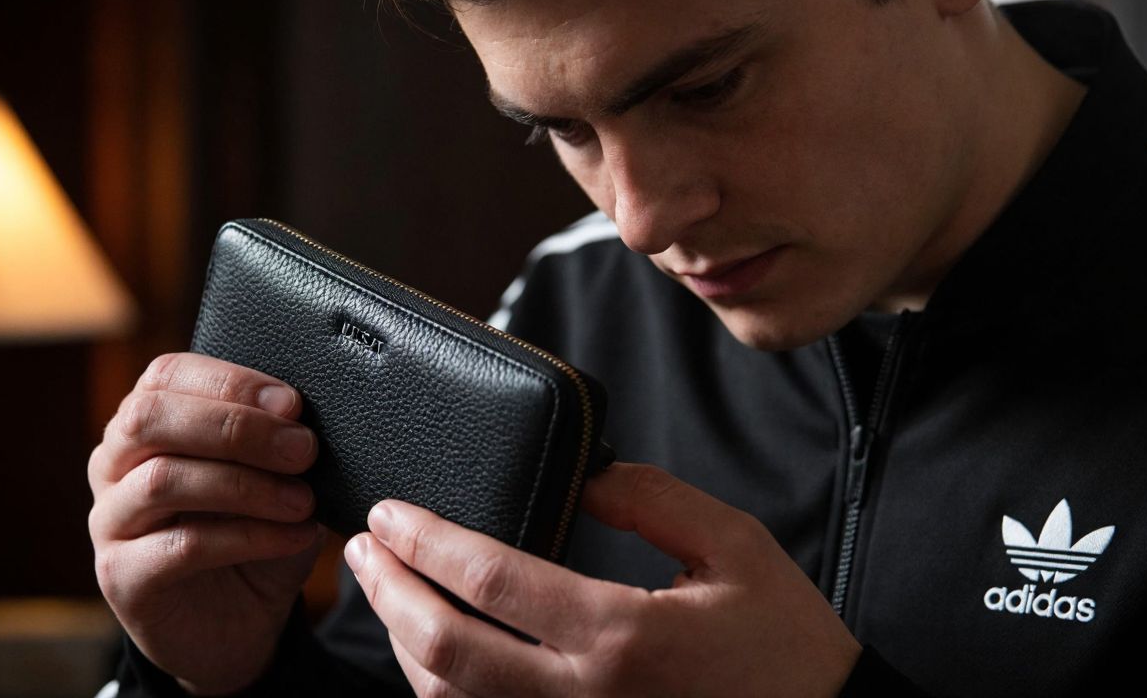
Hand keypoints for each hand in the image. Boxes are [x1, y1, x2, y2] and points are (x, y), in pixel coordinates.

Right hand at [88, 353, 321, 694]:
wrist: (238, 626)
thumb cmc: (253, 536)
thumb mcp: (274, 480)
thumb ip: (278, 442)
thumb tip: (304, 416)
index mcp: (147, 425)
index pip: (166, 376)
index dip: (229, 382)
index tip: (292, 404)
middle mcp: (114, 465)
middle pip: (151, 417)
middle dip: (235, 426)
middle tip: (302, 449)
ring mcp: (110, 521)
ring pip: (163, 480)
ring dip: (246, 485)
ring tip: (303, 500)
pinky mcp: (122, 576)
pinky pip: (181, 545)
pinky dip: (248, 536)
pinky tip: (293, 536)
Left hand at [343, 463, 860, 696]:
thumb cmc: (784, 644)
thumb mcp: (734, 547)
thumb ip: (653, 499)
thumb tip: (585, 470)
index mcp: (622, 636)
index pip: (492, 581)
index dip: (426, 541)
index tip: (390, 511)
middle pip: (447, 650)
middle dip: (389, 593)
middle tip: (361, 547)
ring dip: (401, 643)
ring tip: (384, 589)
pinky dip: (440, 689)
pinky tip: (429, 649)